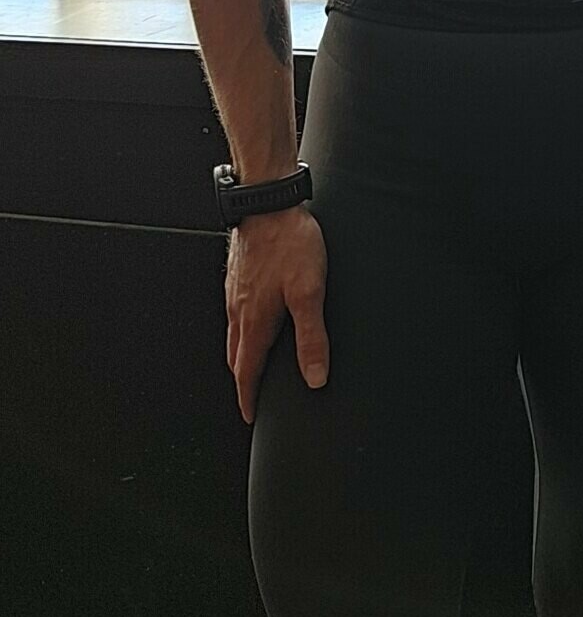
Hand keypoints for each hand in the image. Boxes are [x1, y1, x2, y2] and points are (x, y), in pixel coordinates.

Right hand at [225, 205, 329, 424]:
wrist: (268, 201)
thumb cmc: (288, 241)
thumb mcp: (309, 292)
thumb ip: (312, 337)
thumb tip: (315, 377)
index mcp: (254, 320)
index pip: (246, 371)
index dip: (249, 397)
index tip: (251, 415)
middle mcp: (239, 308)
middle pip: (236, 356)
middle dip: (243, 379)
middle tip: (251, 395)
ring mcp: (235, 290)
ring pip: (234, 334)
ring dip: (241, 354)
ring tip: (253, 363)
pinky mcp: (239, 274)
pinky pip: (236, 312)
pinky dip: (242, 329)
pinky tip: (254, 318)